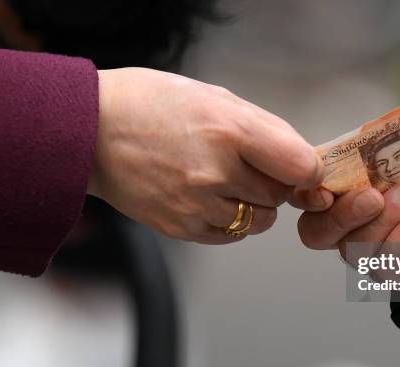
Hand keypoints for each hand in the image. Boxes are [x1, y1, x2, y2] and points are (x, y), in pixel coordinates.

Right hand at [89, 68, 322, 243]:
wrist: (92, 131)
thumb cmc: (154, 105)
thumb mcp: (216, 98)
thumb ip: (265, 130)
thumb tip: (302, 160)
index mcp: (229, 130)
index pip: (301, 167)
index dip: (307, 169)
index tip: (299, 168)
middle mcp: (215, 172)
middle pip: (280, 196)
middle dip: (275, 183)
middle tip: (249, 166)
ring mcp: (197, 204)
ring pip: (259, 221)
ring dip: (255, 205)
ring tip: (226, 182)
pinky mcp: (181, 228)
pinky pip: (230, 235)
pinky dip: (231, 221)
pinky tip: (211, 198)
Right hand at [295, 138, 399, 269]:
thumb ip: (368, 152)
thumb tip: (333, 157)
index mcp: (347, 194)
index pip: (310, 206)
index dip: (308, 201)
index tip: (325, 191)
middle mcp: (356, 227)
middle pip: (321, 236)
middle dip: (346, 216)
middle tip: (377, 195)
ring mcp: (382, 253)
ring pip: (359, 257)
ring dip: (386, 229)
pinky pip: (396, 277)